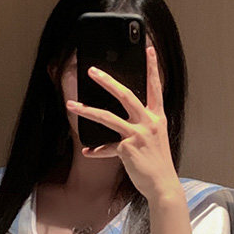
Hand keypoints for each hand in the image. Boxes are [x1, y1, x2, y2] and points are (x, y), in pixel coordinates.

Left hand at [65, 45, 179, 202]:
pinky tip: (87, 152)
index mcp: (157, 117)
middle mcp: (148, 122)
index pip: (155, 87)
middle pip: (125, 95)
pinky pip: (107, 147)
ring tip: (71, 106)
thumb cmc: (158, 162)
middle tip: (91, 71)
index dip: (152, 67)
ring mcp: (137, 135)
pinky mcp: (127, 149)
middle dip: (107, 81)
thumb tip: (125, 118)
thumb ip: (144, 124)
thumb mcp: (156, 138)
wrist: (163, 184)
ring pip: (108, 117)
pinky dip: (96, 150)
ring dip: (87, 110)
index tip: (148, 49)